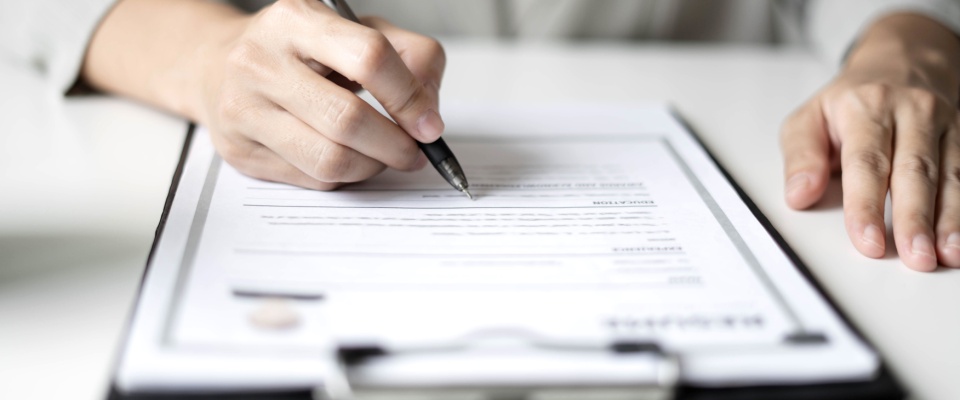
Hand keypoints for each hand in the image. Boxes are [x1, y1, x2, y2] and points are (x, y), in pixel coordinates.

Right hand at [82, 0, 444, 189]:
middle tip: (413, 152)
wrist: (218, 65)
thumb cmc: (300, 51)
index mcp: (296, 20)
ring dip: (372, 167)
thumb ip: (410, 58)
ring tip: (383, 157)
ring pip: (329, 160)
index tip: (428, 124)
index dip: (409, 97)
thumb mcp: (358, 31)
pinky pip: (312, 180)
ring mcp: (244, 110)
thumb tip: (429, 115)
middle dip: (394, 145)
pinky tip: (347, 160)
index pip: (369, 58)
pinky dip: (343, 177)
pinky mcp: (241, 151)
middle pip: (348, 120)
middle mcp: (261, 62)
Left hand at [781, 14, 959, 270]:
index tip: (868, 240)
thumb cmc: (850, 99)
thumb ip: (801, 157)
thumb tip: (799, 195)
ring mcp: (944, 122)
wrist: (904, 57)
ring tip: (946, 254)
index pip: (866, 162)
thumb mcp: (809, 118)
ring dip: (950, 218)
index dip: (867, 204)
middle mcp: (911, 111)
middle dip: (915, 218)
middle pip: (914, 170)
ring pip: (950, 173)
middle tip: (915, 257)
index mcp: (865, 106)